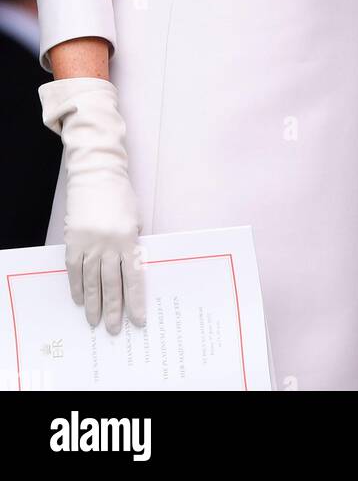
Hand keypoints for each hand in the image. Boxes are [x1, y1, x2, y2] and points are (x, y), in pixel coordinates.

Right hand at [38, 78, 146, 333]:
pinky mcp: (73, 240)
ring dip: (94, 304)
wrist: (97, 173)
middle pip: (111, 285)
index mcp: (129, 239)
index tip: (137, 321)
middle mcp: (109, 245)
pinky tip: (80, 300)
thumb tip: (131, 270)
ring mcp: (89, 244)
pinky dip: (77, 287)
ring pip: (92, 282)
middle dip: (113, 310)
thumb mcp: (135, 219)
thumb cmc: (121, 195)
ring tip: (95, 322)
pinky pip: (74, 270)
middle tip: (113, 330)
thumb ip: (133, 244)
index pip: (133, 278)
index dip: (135, 302)